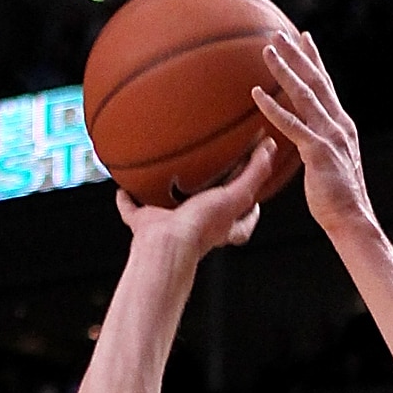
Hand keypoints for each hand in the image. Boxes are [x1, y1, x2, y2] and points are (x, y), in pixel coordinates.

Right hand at [116, 128, 280, 256]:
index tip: (255, 196)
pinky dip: (126, 200)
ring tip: (165, 177)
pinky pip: (132, 210)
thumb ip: (254, 173)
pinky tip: (122, 186)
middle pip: (207, 215)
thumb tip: (270, 148)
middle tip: (213, 179)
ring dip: (166, 198)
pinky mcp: (145, 225)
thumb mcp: (237, 196)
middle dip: (211, 200)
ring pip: (169, 211)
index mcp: (221, 226)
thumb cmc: (203, 226)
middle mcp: (196, 227)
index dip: (252, 210)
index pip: (244, 221)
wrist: (168, 244)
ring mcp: (169, 226)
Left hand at [251, 29, 367, 235]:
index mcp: (342, 125)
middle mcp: (338, 124)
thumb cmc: (337, 200)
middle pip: (316, 81)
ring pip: (304, 95)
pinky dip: (274, 108)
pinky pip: (292, 125)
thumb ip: (318, 147)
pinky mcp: (318, 151)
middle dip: (298, 54)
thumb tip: (306, 144)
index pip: (326, 86)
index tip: (304, 38)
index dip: (314, 60)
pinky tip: (257, 95)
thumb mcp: (329, 166)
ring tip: (267, 51)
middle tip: (279, 34)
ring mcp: (330, 136)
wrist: (351, 219)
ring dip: (285, 70)